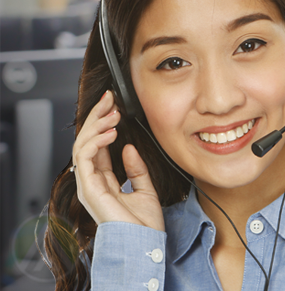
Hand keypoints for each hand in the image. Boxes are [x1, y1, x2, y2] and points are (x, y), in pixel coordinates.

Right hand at [72, 91, 164, 231]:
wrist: (145, 243)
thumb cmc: (144, 224)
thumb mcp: (145, 188)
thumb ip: (136, 168)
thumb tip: (129, 147)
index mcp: (104, 180)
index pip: (98, 145)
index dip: (104, 123)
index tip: (114, 105)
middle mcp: (93, 181)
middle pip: (87, 141)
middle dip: (96, 117)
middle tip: (109, 99)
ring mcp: (89, 185)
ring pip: (82, 145)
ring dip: (96, 125)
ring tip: (112, 112)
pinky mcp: (89, 188)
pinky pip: (85, 158)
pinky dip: (96, 141)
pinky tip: (111, 132)